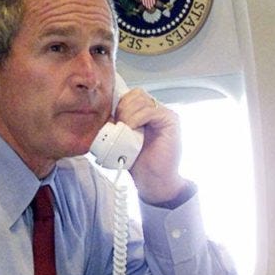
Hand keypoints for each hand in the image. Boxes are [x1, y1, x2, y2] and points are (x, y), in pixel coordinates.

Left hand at [113, 87, 186, 205]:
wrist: (153, 180)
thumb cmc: (139, 162)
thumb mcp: (121, 138)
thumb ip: (117, 123)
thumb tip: (103, 110)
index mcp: (146, 112)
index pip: (132, 95)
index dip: (120, 104)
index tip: (113, 119)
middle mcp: (157, 110)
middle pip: (136, 94)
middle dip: (123, 108)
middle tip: (119, 126)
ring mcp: (165, 114)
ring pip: (142, 100)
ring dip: (128, 114)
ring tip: (125, 130)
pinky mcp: (171, 120)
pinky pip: (151, 110)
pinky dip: (137, 118)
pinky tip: (132, 129)